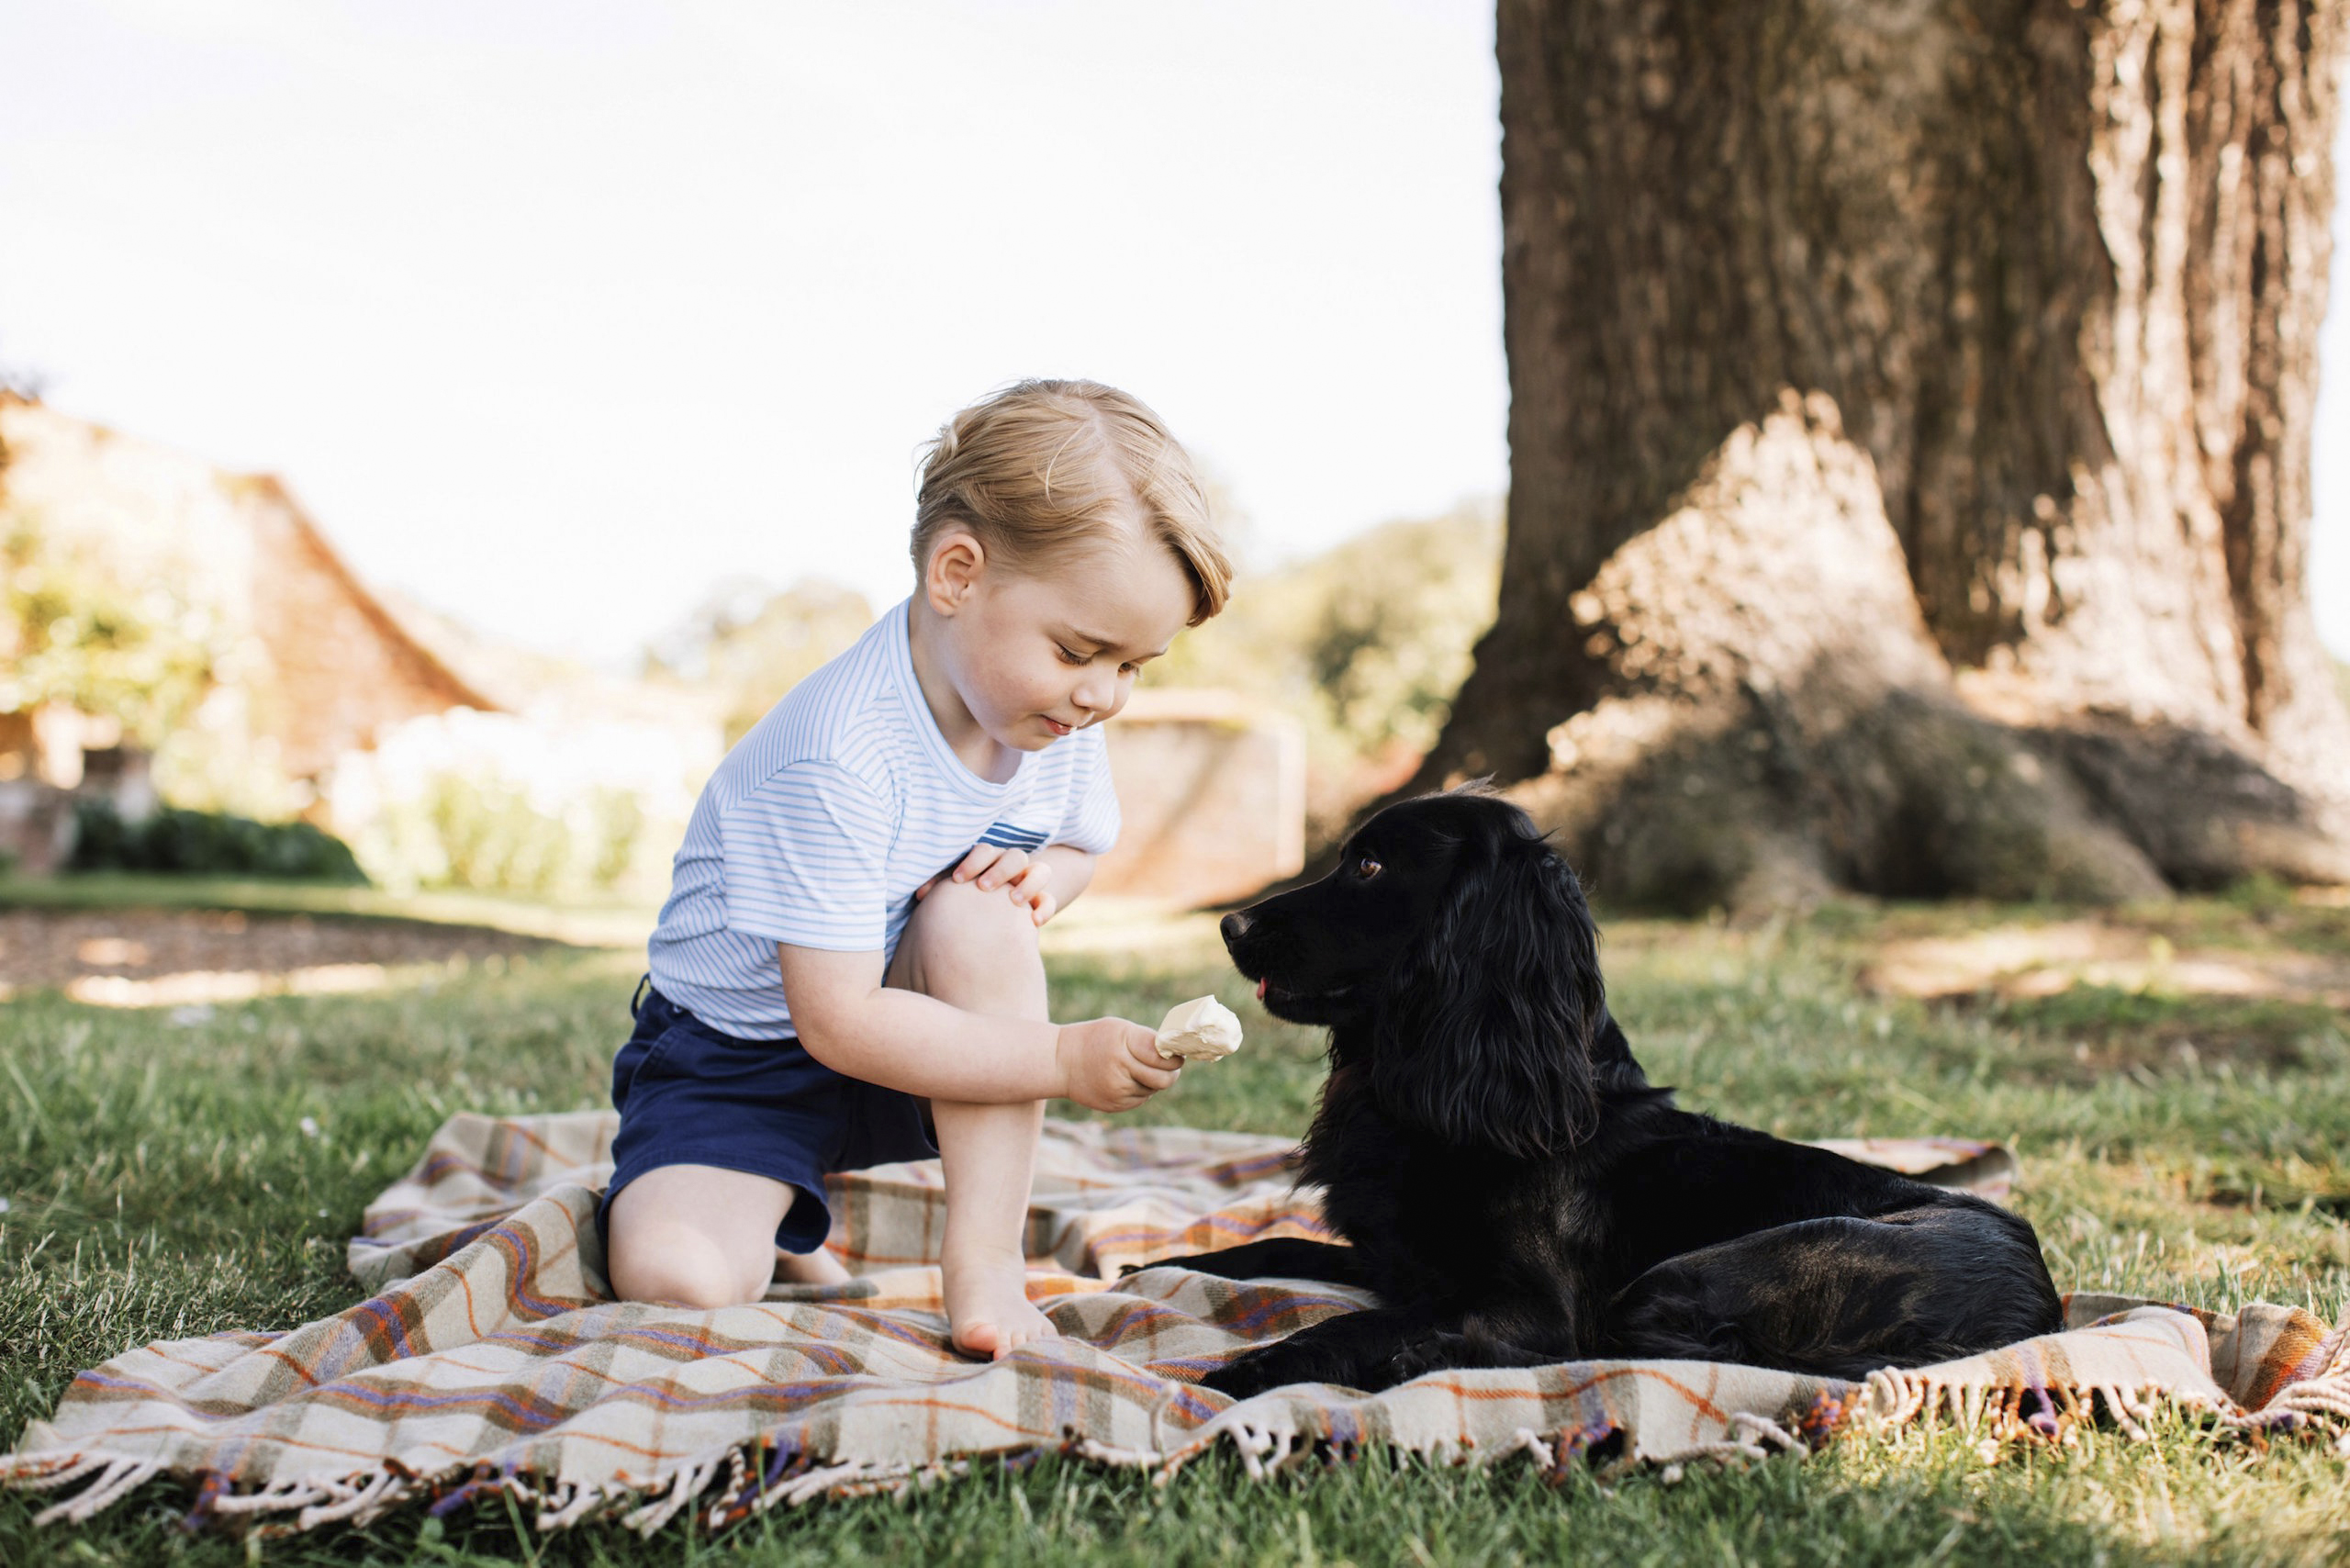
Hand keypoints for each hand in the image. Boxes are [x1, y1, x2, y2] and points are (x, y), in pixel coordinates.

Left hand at [917, 844, 1058, 925]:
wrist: (989, 914)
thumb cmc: (966, 898)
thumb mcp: (954, 890)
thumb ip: (939, 887)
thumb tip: (920, 895)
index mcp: (989, 860)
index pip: (986, 850)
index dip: (973, 862)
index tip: (958, 880)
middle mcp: (1012, 867)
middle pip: (1015, 856)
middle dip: (1000, 870)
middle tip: (983, 887)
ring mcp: (1028, 882)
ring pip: (1040, 871)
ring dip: (1027, 883)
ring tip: (1013, 900)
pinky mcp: (1039, 902)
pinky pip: (1049, 900)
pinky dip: (1044, 908)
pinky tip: (1034, 922)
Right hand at [1054, 1017, 1180, 1111]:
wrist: (1060, 1062)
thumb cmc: (1095, 1040)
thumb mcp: (1119, 1029)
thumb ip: (1147, 1040)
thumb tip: (1175, 1054)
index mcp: (1123, 1045)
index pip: (1162, 1057)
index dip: (1174, 1057)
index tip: (1177, 1054)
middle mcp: (1120, 1070)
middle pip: (1163, 1079)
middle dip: (1172, 1073)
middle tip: (1173, 1066)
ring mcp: (1117, 1091)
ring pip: (1153, 1090)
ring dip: (1154, 1081)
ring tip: (1140, 1069)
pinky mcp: (1114, 1105)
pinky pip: (1140, 1099)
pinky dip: (1140, 1090)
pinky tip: (1127, 1079)